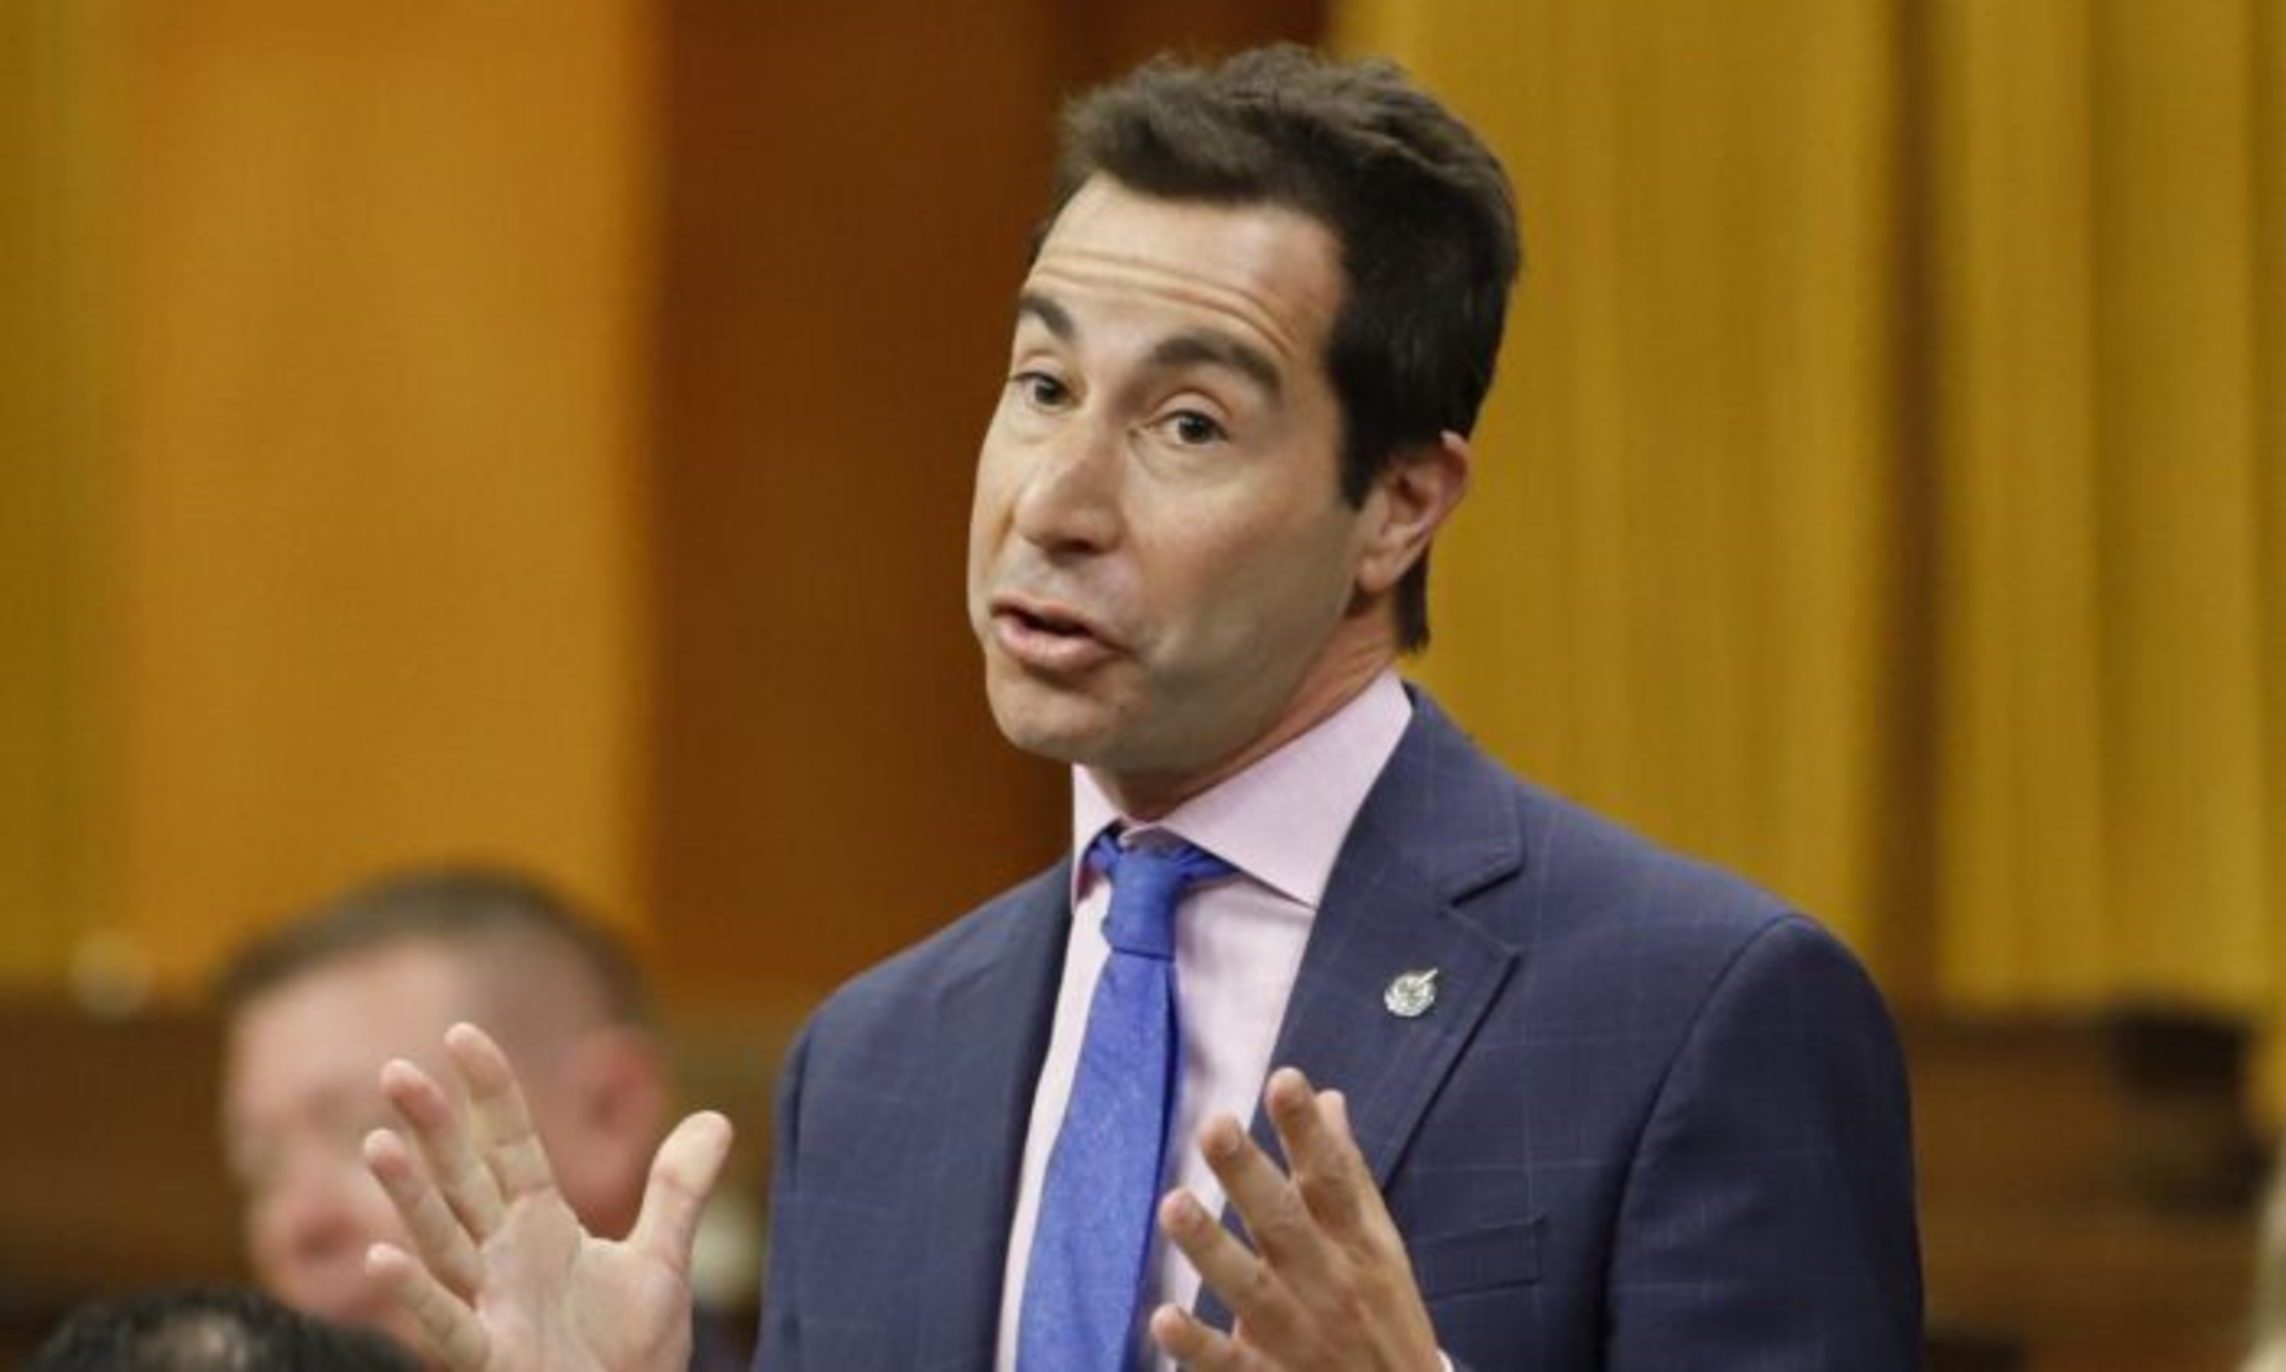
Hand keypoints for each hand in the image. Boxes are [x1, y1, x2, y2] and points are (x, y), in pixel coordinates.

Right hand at [362, 1022, 732, 1370]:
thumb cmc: (627, 1356)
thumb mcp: (661, 1263)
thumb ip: (676, 1192)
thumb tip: (717, 1118)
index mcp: (539, 1227)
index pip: (510, 1145)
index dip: (490, 1092)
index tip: (462, 1033)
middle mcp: (503, 1260)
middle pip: (462, 1182)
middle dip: (431, 1128)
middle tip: (394, 1069)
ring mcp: (490, 1308)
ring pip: (442, 1242)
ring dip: (409, 1196)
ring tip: (377, 1142)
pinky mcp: (491, 1360)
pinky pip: (447, 1325)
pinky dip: (414, 1294)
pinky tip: (379, 1257)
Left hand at [1149, 1067, 1439, 1370]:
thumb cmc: (1383, 1315)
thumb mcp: (1380, 1244)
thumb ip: (1348, 1174)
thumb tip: (1329, 1099)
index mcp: (1358, 1245)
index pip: (1333, 1178)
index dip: (1308, 1130)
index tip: (1285, 1079)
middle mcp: (1329, 1284)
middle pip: (1286, 1224)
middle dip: (1249, 1174)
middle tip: (1215, 1125)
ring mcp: (1298, 1336)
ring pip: (1251, 1288)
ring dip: (1211, 1248)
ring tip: (1174, 1204)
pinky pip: (1228, 1364)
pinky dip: (1196, 1344)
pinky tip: (1164, 1316)